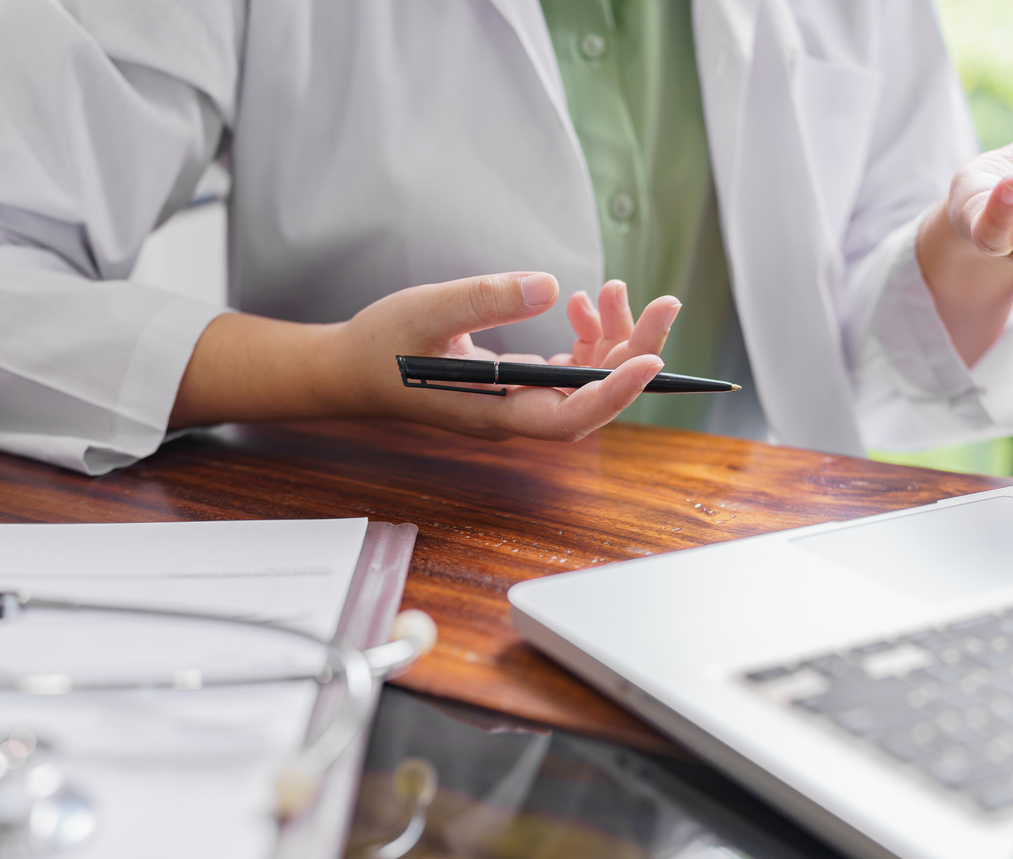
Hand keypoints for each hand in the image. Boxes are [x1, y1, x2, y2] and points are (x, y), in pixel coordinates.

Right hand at [172, 272, 681, 439]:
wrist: (348, 371)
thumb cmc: (379, 347)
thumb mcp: (426, 311)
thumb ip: (485, 298)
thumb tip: (549, 287)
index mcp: (495, 412)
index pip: (570, 416)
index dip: (616, 393)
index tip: (650, 360)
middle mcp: (515, 414)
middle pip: (594, 398)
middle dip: (635, 351)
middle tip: (664, 304)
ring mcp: (519, 401)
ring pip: (588, 382)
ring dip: (614, 340)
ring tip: (613, 292)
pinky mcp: (517, 384)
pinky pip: (569, 370)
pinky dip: (586, 339)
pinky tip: (580, 305)